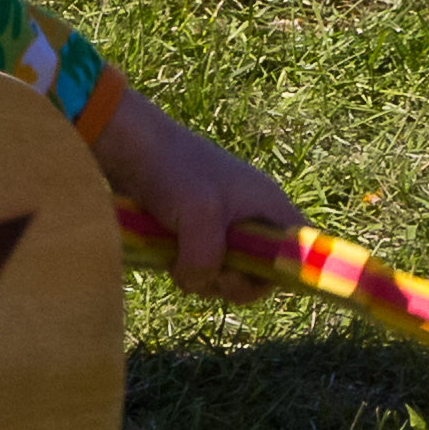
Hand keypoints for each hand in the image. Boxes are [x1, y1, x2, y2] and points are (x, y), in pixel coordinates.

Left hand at [90, 85, 301, 303]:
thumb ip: (208, 258)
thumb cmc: (172, 168)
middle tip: (212, 277)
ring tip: (180, 264)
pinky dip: (187, 272)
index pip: (300, 252)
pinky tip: (168, 259)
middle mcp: (251, 218)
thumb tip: (200, 282)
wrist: (127, 146)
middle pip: (261, 274)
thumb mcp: (198, 214)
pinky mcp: (194, 235)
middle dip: (236, 283)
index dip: (288, 274)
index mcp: (268, 206)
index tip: (254, 279)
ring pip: (227, 275)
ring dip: (206, 279)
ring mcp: (222, 227)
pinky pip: (202, 268)